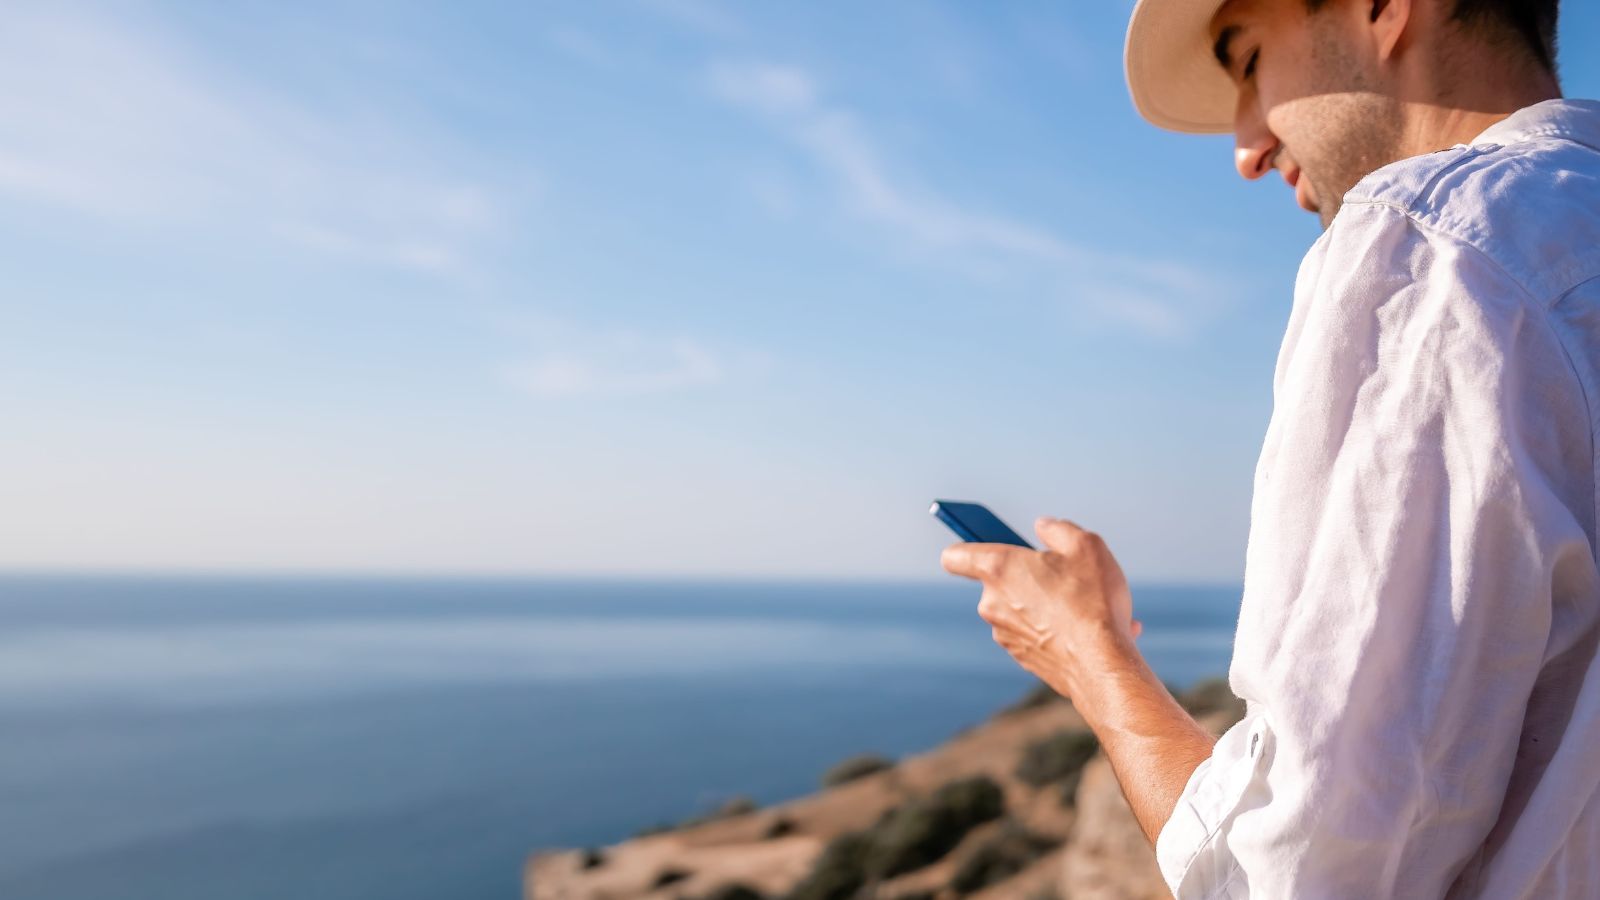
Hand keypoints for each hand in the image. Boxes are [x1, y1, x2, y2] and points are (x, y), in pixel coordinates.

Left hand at [941, 516, 1139, 699]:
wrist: (1102, 664)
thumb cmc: (1091, 603)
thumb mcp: (1085, 546)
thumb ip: (1058, 529)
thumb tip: (1045, 527)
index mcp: (998, 569)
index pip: (955, 556)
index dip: (966, 547)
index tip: (981, 545)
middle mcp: (992, 604)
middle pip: (1000, 581)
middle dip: (1029, 576)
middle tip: (1063, 575)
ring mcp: (1005, 635)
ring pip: (1024, 609)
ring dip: (1050, 604)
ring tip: (1089, 604)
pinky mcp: (1023, 658)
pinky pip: (1038, 634)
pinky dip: (1060, 628)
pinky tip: (1094, 627)